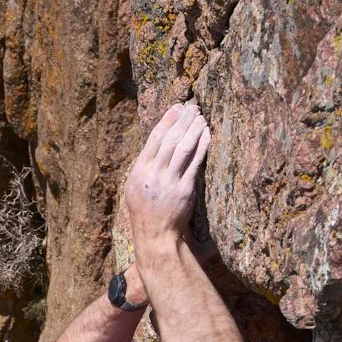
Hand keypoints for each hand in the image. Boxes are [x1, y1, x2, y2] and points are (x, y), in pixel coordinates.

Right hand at [122, 101, 210, 248]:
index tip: (177, 107)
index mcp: (138, 171)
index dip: (167, 120)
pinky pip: (195, 163)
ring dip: (194, 129)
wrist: (155, 235)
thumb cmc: (146, 210)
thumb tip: (158, 141)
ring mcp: (169, 182)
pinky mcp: (185, 190)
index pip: (154, 139)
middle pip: (170, 140)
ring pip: (183, 148)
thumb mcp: (135, 187)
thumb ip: (145, 165)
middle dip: (183, 120)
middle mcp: (153, 175)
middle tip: (193, 107)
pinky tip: (207, 134)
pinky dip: (202, 146)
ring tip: (201, 117)